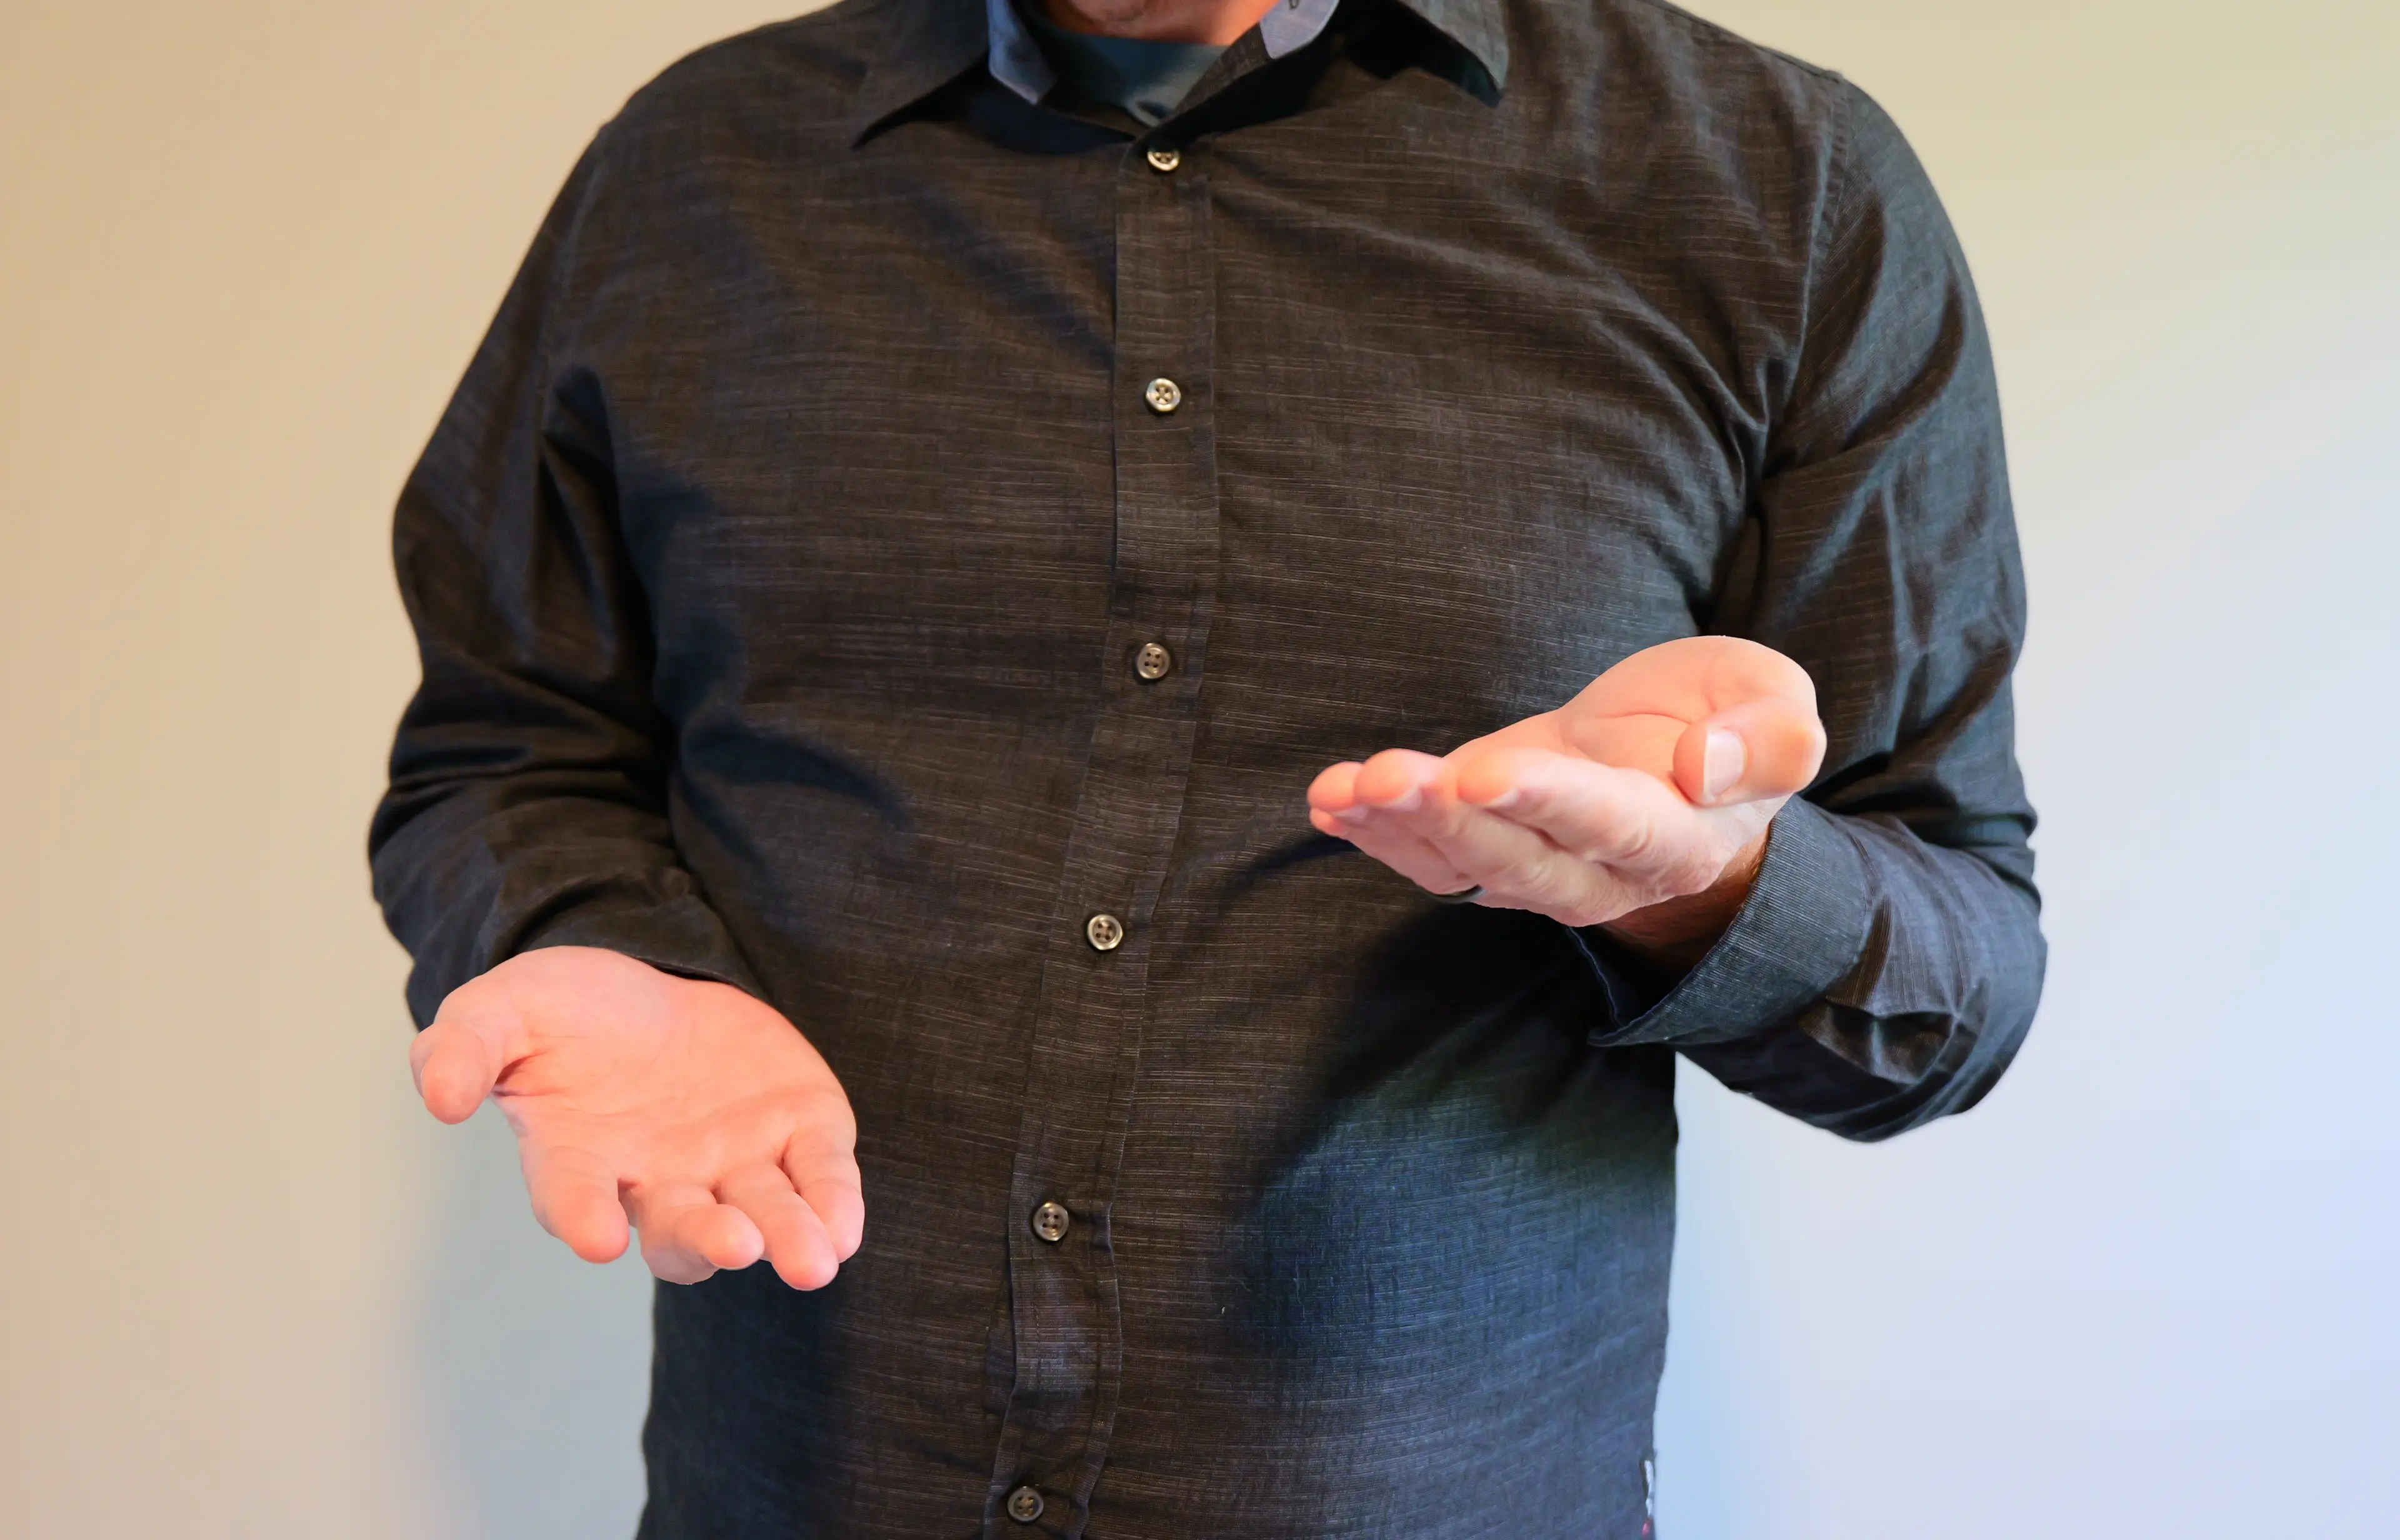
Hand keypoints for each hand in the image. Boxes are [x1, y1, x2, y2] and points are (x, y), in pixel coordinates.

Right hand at [410, 947, 863, 1288]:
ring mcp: (732, 1161)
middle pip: (681, 1229)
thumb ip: (465, 1047)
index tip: (594, 1239)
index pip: (575, 1198)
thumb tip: (438, 1097)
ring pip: (760, 1215)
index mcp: (581, 1158)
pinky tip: (842, 1228)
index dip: (582, 1217)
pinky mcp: (795, 1130)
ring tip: (808, 1261)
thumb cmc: (566, 1014)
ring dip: (784, 1239)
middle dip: (705, 1240)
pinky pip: (818, 1175)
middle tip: (731, 1246)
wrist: (652, 984)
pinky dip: (832, 1201)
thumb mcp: (503, 1008)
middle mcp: (659, 1179)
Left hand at [1306, 637, 1825, 959]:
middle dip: (1450, 818)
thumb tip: (1709, 768)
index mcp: (1678, 838)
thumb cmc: (1730, 727)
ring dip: (1397, 829)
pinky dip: (1373, 833)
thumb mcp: (1778, 709)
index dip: (1548, 802)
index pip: (1611, 826)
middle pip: (1519, 859)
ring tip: (1347, 787)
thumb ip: (1770, 740)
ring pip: (1461, 864)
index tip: (1486, 773)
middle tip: (1392, 777)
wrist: (1688, 764)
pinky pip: (1425, 858)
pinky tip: (1329, 800)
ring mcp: (1534, 865)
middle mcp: (1598, 871)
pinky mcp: (1484, 843)